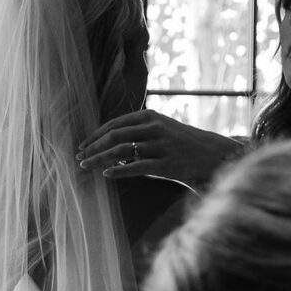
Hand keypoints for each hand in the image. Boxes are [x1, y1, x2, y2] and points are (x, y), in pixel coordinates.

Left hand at [76, 110, 241, 189]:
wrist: (212, 155)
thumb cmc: (181, 143)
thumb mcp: (161, 128)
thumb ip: (138, 130)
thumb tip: (109, 140)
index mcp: (149, 116)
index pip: (114, 124)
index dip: (95, 135)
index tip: (81, 145)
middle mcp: (153, 128)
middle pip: (114, 136)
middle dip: (93, 147)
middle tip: (79, 157)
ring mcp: (159, 146)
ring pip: (121, 151)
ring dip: (99, 159)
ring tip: (85, 166)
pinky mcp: (166, 165)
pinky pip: (136, 167)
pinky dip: (119, 171)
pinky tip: (106, 175)